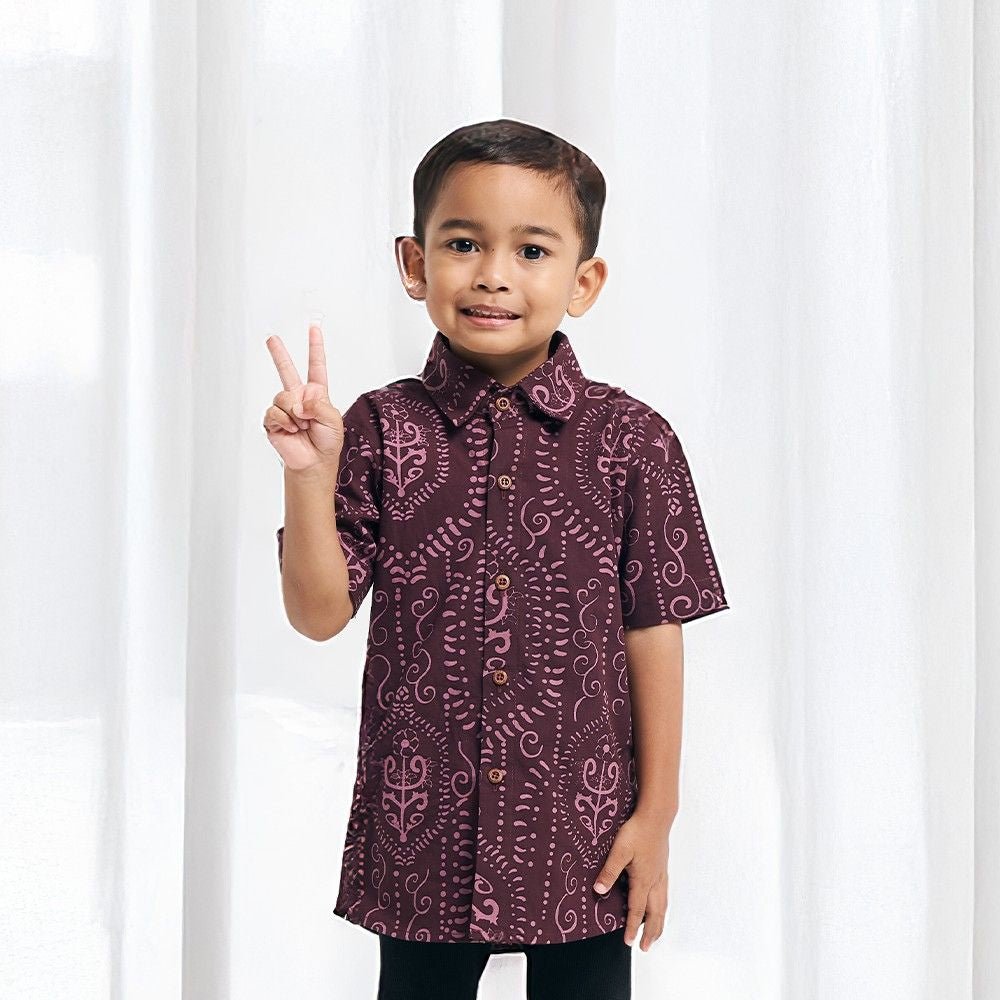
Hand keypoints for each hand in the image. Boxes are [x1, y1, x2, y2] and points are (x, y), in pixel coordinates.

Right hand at [264, 325, 344, 472]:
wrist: (314, 463)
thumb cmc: (327, 442)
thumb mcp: (334, 420)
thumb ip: (320, 405)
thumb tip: (300, 401)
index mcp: (316, 394)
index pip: (316, 366)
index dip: (315, 348)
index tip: (313, 329)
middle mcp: (299, 397)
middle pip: (286, 370)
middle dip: (278, 354)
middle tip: (271, 338)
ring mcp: (285, 408)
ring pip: (282, 396)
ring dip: (294, 413)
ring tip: (302, 426)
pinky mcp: (273, 420)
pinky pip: (274, 412)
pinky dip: (284, 421)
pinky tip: (291, 430)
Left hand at [592, 812, 669, 951]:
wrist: (656, 816)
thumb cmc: (637, 831)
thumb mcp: (619, 850)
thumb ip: (609, 871)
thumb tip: (599, 890)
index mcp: (643, 880)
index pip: (637, 910)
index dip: (632, 927)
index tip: (629, 943)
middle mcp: (655, 881)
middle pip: (655, 913)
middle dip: (650, 932)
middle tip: (646, 947)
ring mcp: (661, 874)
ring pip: (662, 905)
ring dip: (658, 922)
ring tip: (656, 933)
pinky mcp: (663, 867)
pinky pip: (664, 894)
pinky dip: (662, 907)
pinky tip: (660, 905)